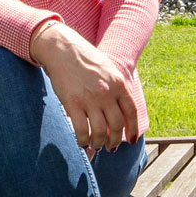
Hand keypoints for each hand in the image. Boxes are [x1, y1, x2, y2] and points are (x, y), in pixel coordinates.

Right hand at [30, 21, 138, 150]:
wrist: (62, 49)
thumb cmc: (85, 60)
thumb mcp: (108, 70)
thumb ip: (116, 89)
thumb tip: (121, 113)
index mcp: (119, 84)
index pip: (131, 112)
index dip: (133, 129)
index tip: (131, 140)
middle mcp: (107, 93)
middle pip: (116, 125)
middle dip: (115, 141)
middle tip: (111, 147)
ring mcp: (89, 99)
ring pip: (100, 132)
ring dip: (99, 144)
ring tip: (96, 146)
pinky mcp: (72, 104)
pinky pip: (81, 130)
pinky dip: (82, 141)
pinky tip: (82, 142)